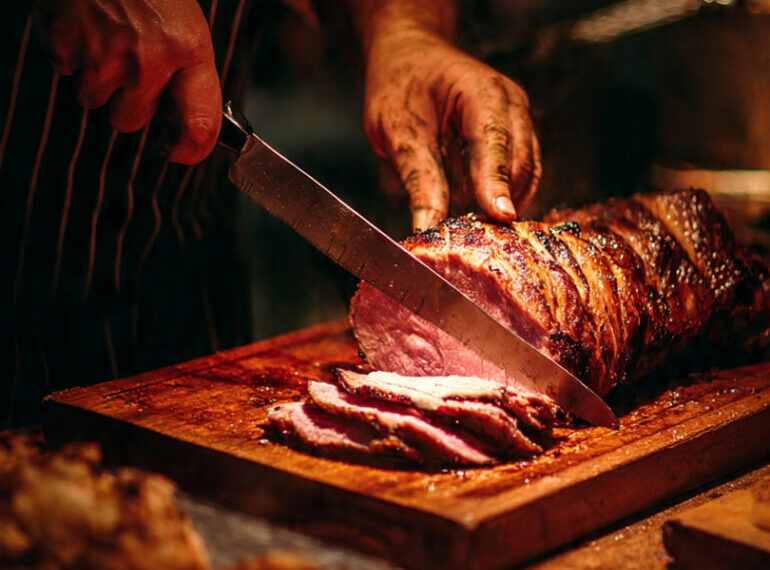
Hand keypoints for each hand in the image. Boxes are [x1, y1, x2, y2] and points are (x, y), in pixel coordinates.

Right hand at [33, 0, 220, 163]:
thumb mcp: (188, 29)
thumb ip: (189, 78)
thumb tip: (188, 128)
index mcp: (189, 52)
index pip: (200, 125)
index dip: (191, 151)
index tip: (181, 152)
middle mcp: (149, 61)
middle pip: (130, 122)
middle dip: (128, 104)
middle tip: (129, 67)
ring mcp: (105, 56)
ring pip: (94, 102)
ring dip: (97, 82)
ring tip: (106, 41)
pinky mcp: (67, 46)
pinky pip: (66, 74)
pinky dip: (71, 57)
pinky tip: (84, 30)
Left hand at [363, 31, 540, 230]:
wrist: (408, 61)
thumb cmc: (400, 86)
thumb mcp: (397, 132)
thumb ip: (417, 178)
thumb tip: (428, 226)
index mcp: (481, 89)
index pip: (495, 139)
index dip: (497, 180)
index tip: (499, 215)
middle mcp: (510, 103)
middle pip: (520, 160)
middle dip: (502, 199)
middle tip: (478, 238)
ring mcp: (518, 120)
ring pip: (526, 173)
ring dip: (505, 202)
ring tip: (476, 231)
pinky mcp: (515, 138)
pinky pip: (520, 175)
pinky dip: (502, 196)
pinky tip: (480, 215)